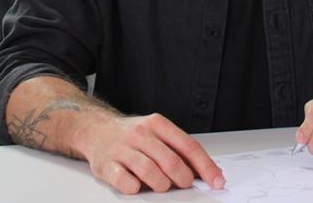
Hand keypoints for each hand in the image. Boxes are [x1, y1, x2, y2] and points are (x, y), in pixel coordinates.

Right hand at [81, 113, 224, 194]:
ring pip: (150, 172)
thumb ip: (179, 149)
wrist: (96, 130)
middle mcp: (140, 134)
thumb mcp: (158, 134)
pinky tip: (137, 185)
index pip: (188, 146)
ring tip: (162, 185)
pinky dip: (136, 188)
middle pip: (171, 161)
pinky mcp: (106, 164)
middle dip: (183, 179)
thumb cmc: (133, 136)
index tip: (216, 181)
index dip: (205, 166)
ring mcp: (122, 149)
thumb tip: (208, 172)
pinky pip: (126, 182)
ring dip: (162, 185)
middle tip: (184, 184)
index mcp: (158, 124)